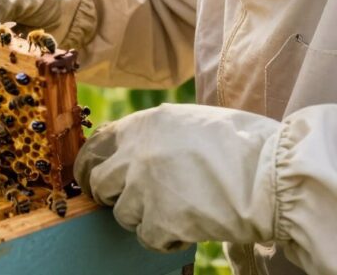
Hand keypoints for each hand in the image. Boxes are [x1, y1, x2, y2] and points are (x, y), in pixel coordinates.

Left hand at [75, 103, 280, 251]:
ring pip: (121, 213)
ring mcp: (145, 187)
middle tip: (126, 202)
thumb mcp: (188, 121)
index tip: (90, 179)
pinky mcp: (161, 219)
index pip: (93, 146)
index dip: (88, 166)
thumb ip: (153, 133)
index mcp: (142, 125)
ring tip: (173, 212)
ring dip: (142, 218)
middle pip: (98, 182)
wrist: (271, 175)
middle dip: (109, 195)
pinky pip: (147, 237)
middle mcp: (136, 154)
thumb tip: (127, 149)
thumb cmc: (241, 144)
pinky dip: (164, 239)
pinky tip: (187, 229)